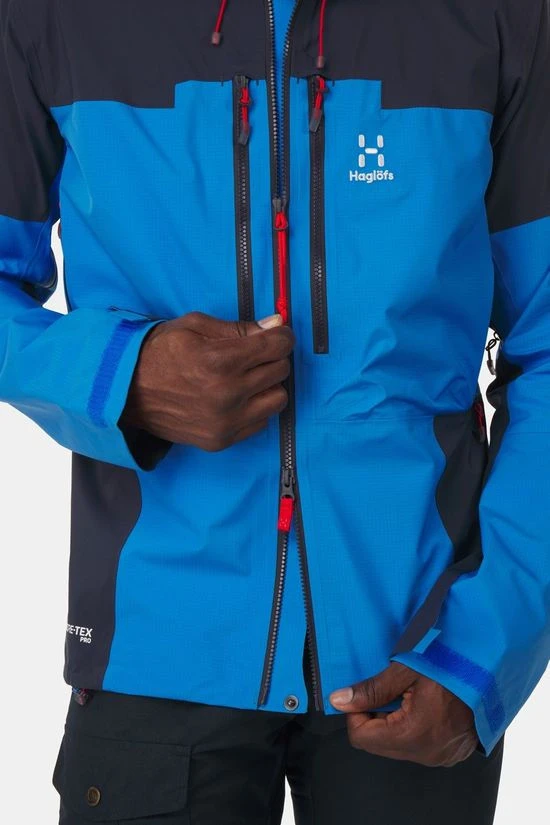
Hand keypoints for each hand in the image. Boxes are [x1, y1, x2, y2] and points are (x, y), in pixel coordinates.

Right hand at [120, 311, 293, 450]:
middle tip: (254, 354)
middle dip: (272, 357)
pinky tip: (236, 398)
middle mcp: (228, 394)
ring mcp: (226, 421)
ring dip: (269, 385)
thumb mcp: (195, 326)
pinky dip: (255, 407)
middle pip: (280, 370)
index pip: (277, 346)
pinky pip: (261, 421)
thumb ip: (239, 328)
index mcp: (220, 360)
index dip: (281, 336)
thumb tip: (275, 325)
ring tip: (248, 378)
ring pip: (278, 399)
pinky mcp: (222, 440)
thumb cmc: (159, 353)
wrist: (126, 393)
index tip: (276, 335)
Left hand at [329, 662, 478, 766]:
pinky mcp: (451, 753)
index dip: (356, 712)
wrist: (492, 668)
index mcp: (413, 734)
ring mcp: (441, 756)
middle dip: (375, 717)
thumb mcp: (406, 670)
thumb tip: (338, 700)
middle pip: (378, 744)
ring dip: (393, 721)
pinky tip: (423, 705)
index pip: (361, 737)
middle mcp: (427, 753)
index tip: (366, 693)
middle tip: (390, 690)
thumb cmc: (451, 664)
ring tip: (409, 695)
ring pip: (397, 745)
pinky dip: (412, 727)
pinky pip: (418, 746)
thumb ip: (371, 689)